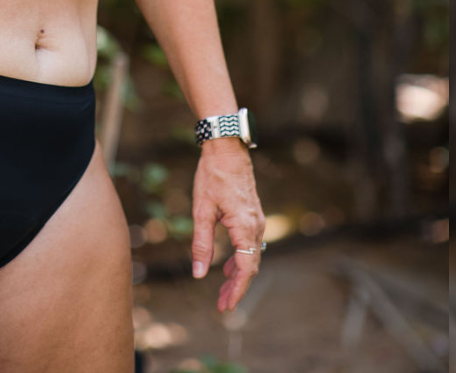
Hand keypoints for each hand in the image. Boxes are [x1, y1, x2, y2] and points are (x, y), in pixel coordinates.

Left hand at [189, 139, 265, 313]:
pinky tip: (227, 266)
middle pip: (250, 266)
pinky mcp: (252, 215)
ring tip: (222, 291)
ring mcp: (257, 220)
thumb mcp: (201, 210)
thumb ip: (201, 243)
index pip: (245, 268)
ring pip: (251, 256)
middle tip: (221, 306)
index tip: (226, 306)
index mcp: (245, 227)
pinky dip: (240, 259)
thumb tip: (199, 273)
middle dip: (236, 287)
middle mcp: (256, 226)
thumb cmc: (212, 176)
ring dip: (238, 274)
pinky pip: (250, 244)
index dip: (236, 290)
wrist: (226, 148)